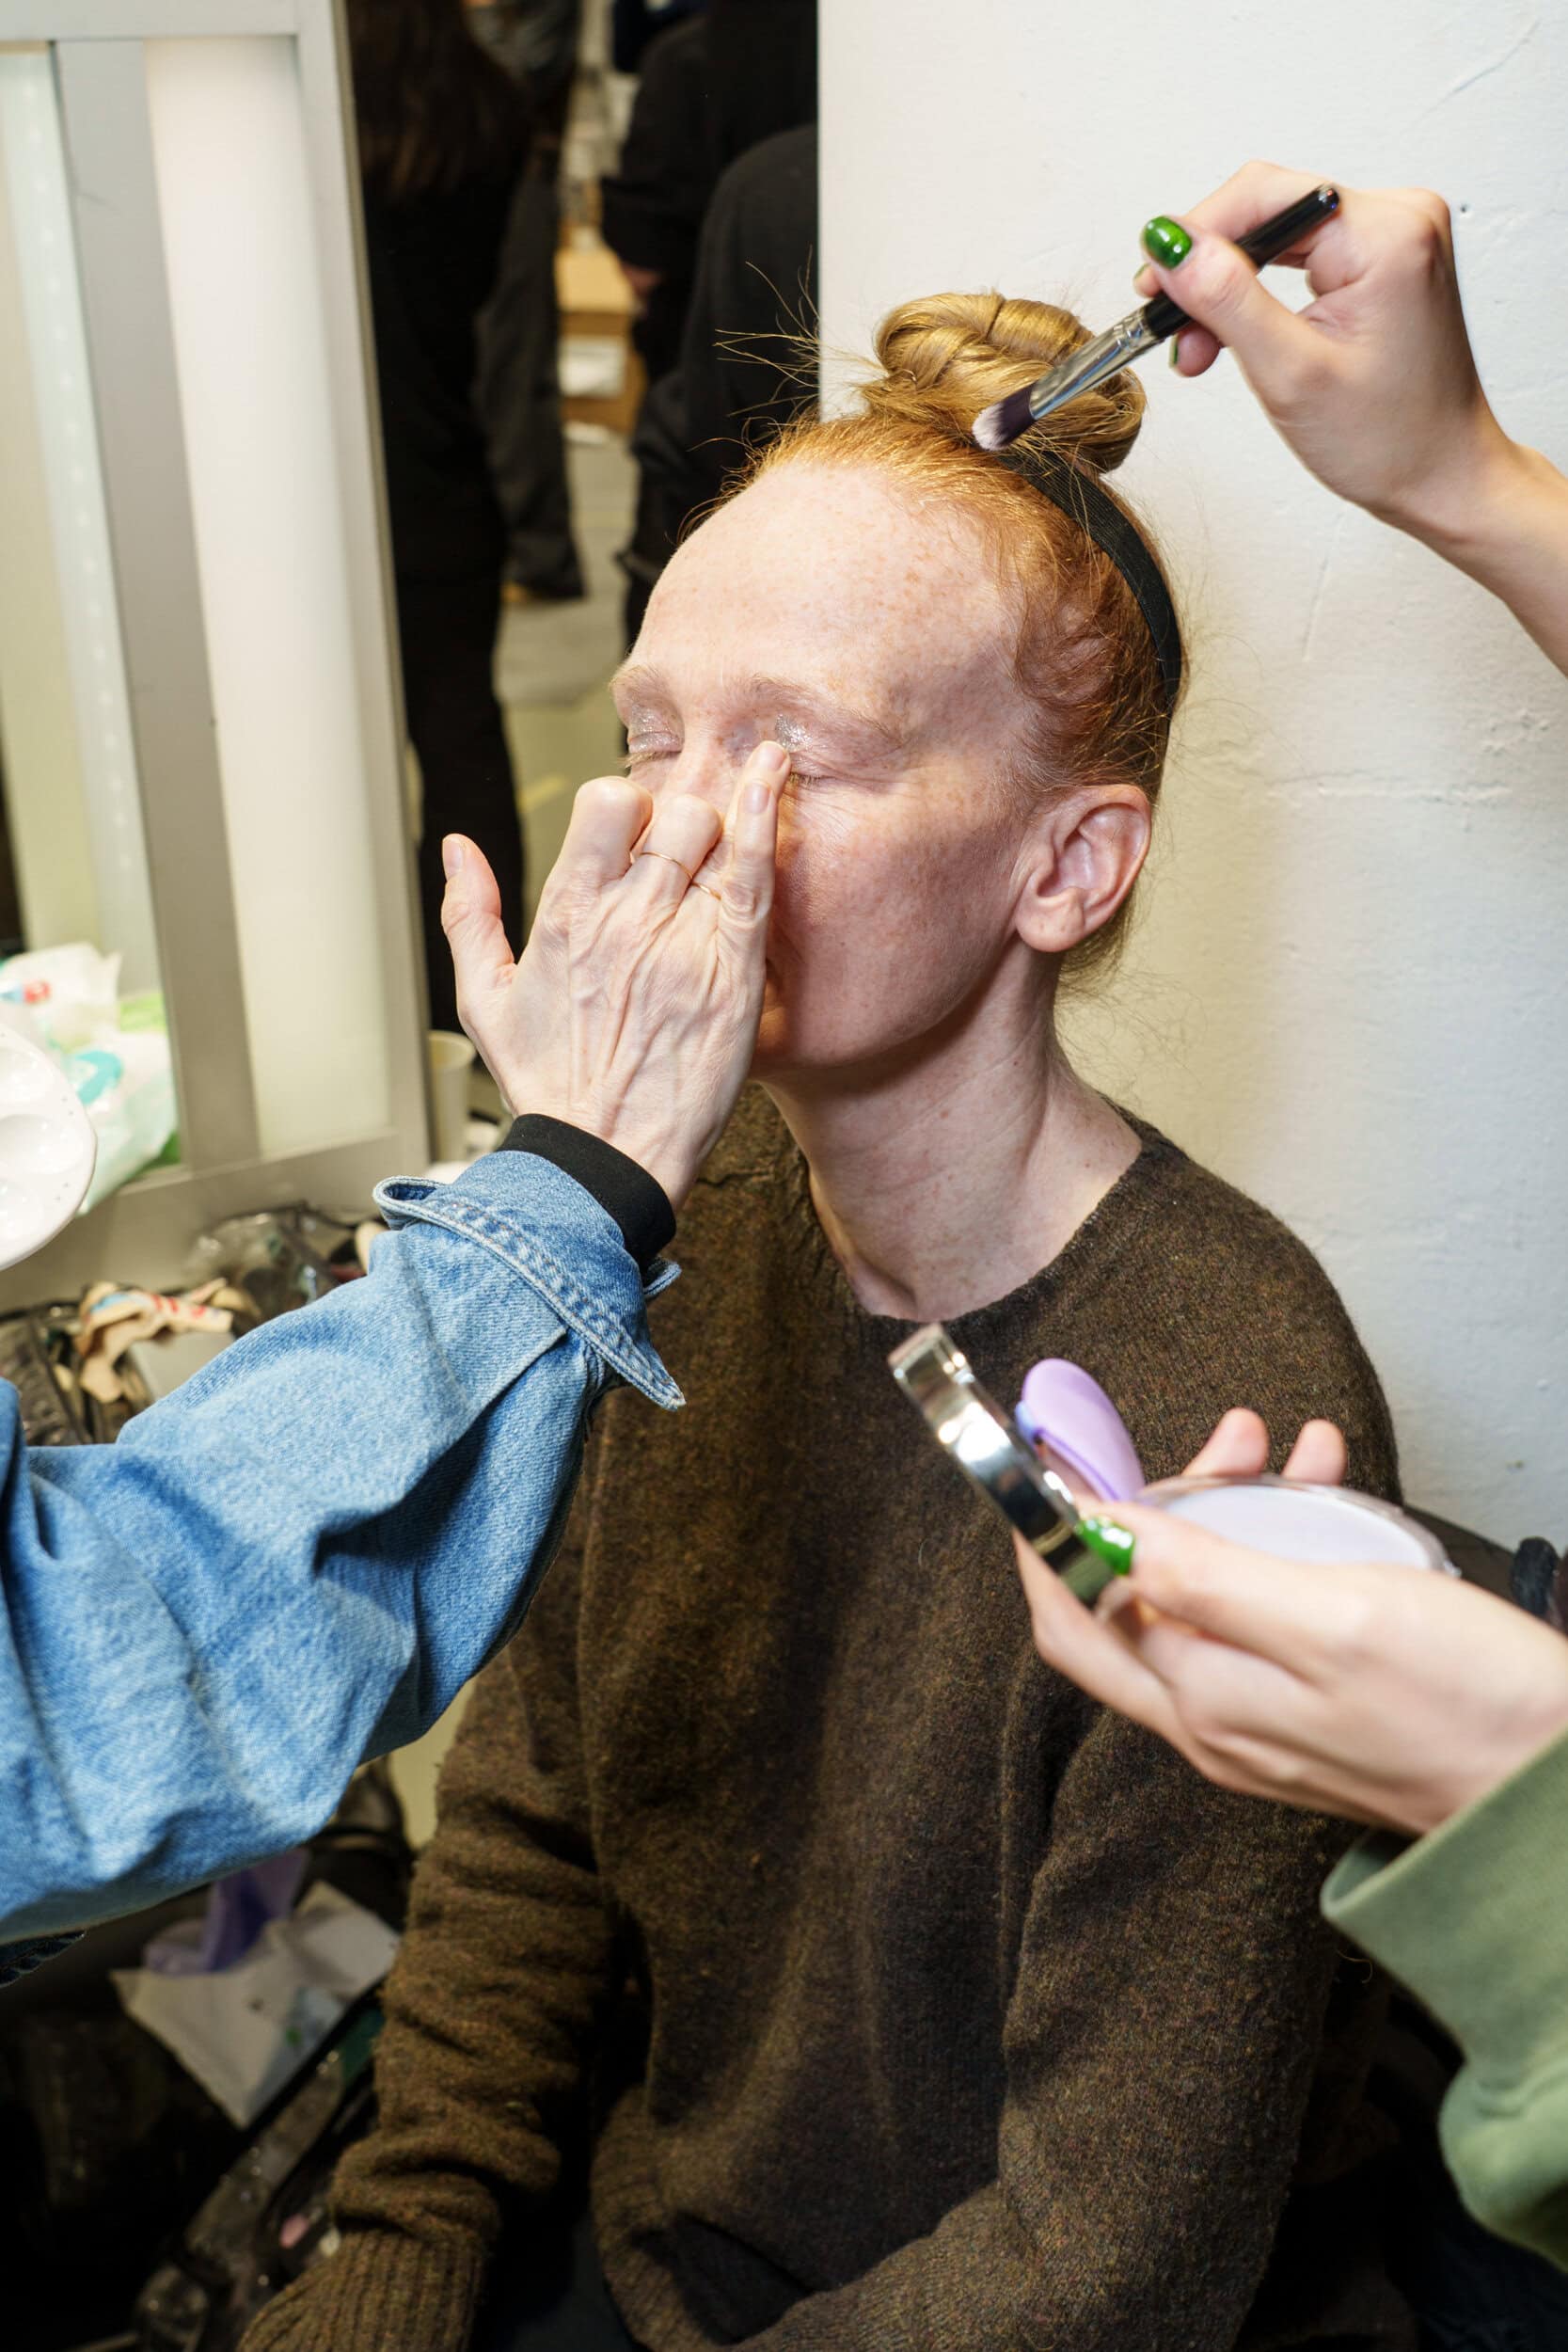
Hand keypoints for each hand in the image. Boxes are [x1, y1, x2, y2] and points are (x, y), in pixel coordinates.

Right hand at [441, 741, 785, 1207]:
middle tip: (682, 863)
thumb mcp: (485, 999)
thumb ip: (469, 915)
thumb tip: (457, 848)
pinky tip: (773, 771)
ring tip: (719, 857)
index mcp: (566, 912)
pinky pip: (755, 872)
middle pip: (670, 809)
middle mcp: (625, 916)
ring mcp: (682, 940)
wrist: (605, 1159)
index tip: (634, 842)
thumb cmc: (550, 1087)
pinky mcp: (733, 970)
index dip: (626, 808)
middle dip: (678, 821)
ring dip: (721, 828)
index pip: (606, 801)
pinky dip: (764, 814)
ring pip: (715, 829)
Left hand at [1015, 1414, 1567, 1834]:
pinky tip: (1325, 1491)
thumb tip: (1100, 1532)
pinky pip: (1260, 1608)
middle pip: (1128, 1596)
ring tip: (1277, 1447)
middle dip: (1151, 1504)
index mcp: (1201, 1701)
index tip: (1055, 1457)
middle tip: (1203, 1444)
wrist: (1559, 1789)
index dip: (1052, 1529)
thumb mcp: (1331, 1618)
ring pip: (1200, 1591)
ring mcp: (1259, 1719)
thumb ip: (1205, 1578)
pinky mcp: (1307, 1707)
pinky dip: (1279, 1540)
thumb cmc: (1470, 1710)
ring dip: (1226, 1509)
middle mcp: (1213, 1720)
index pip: (1073, 1611)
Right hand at [1137, 161, 1567, 675]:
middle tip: (1172, 330)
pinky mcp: (1383, 255)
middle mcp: (1399, 216)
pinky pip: (1300, 252)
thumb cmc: (1389, 440)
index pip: (1265, 195)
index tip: (1152, 285)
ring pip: (1277, 233)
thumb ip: (1226, 299)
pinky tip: (1238, 331)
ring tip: (1202, 347)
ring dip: (1228, 285)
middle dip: (1209, 269)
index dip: (1197, 235)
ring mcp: (1393, 233)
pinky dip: (1259, 290)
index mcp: (1387, 233)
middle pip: (1268, 208)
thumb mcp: (1290, 373)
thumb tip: (1170, 245)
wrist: (1442, 475)